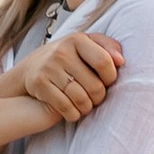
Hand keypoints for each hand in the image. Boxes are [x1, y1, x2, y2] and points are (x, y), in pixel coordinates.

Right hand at [0, 30, 123, 123]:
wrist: (32, 66)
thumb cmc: (68, 56)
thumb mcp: (86, 44)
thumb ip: (107, 47)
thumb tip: (120, 60)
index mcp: (77, 39)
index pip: (104, 62)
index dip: (111, 77)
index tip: (108, 81)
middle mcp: (61, 52)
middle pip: (95, 86)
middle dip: (100, 97)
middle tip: (96, 97)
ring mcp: (49, 68)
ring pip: (81, 99)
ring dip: (87, 107)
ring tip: (87, 105)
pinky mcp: (39, 84)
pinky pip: (66, 108)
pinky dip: (74, 114)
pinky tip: (74, 111)